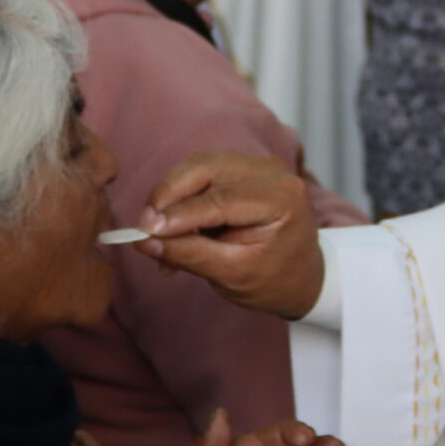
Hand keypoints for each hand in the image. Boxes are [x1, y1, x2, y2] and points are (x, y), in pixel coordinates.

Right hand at [137, 151, 324, 317]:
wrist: (300, 275)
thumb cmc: (274, 280)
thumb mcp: (233, 276)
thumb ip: (190, 254)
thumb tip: (145, 241)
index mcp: (282, 199)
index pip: (222, 198)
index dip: (180, 213)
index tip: (146, 231)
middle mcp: (272, 171)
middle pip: (206, 167)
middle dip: (168, 195)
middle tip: (144, 228)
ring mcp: (257, 165)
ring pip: (198, 166)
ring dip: (170, 196)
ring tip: (158, 234)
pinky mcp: (242, 167)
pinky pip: (201, 172)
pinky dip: (180, 196)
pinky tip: (172, 227)